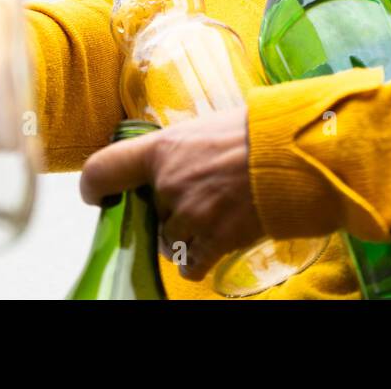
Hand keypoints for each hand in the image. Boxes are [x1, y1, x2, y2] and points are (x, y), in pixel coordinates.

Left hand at [79, 106, 263, 282]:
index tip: (100, 195)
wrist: (295, 153)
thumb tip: (187, 155)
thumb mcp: (210, 126)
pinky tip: (214, 247)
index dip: (95, 187)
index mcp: (162, 150)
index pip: (102, 170)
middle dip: (168, 210)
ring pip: (169, 240)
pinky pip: (191, 264)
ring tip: (215, 217)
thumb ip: (186, 148)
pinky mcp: (214, 240)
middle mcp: (168, 184)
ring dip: (186, 234)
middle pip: (149, 211)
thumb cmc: (259, 130)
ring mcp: (190, 215)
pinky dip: (199, 260)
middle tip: (197, 197)